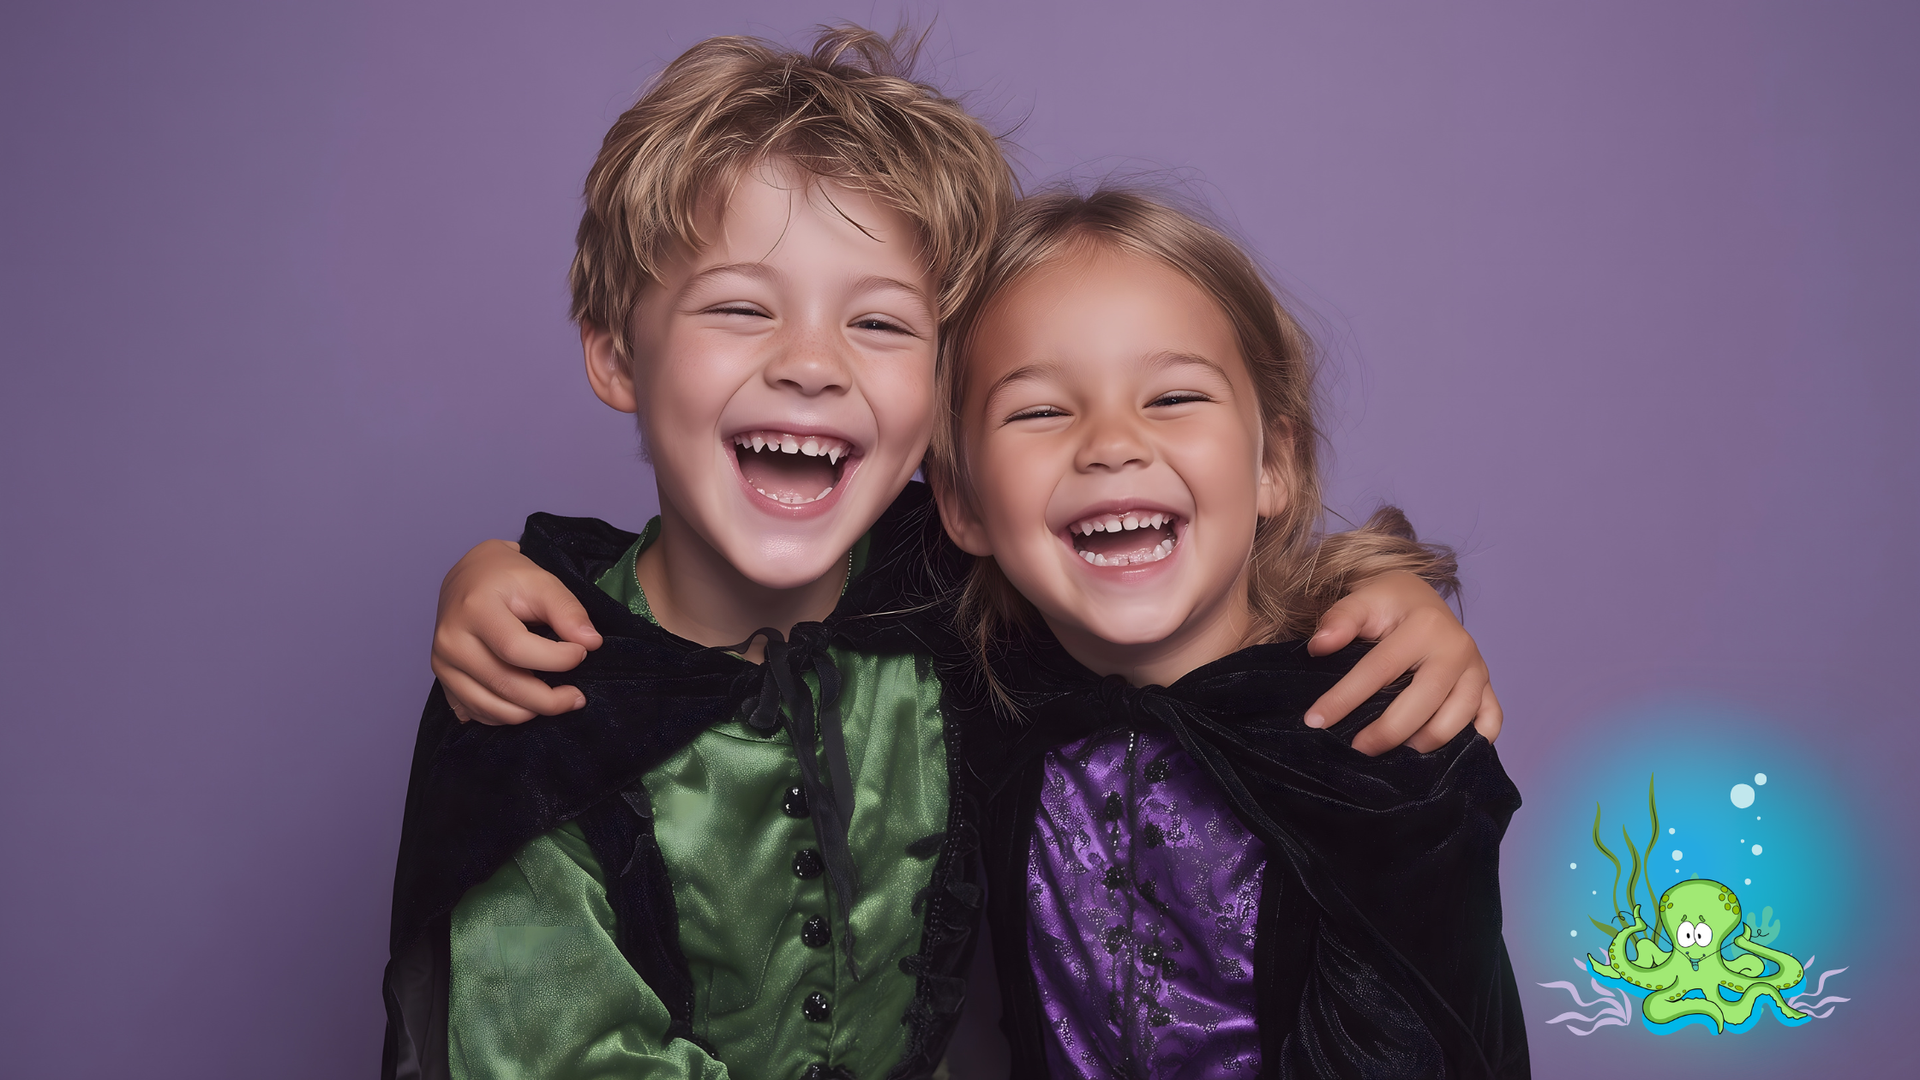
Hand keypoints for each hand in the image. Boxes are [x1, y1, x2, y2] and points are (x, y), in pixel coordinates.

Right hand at [429, 540, 603, 724]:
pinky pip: (479, 714)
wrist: (469, 579)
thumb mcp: (542, 582)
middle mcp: (451, 641)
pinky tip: (530, 701)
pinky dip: (510, 715)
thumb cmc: (507, 579)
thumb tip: (591, 643)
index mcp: (474, 609)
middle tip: (577, 696)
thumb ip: (568, 611)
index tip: (581, 654)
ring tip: (559, 699)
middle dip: (549, 699)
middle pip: (504, 684)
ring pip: (492, 708)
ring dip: (532, 712)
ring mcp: (443, 665)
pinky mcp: (444, 682)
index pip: (515, 648)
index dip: (555, 659)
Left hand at [1302, 571, 1501, 754]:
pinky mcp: (1488, 685)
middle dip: (1387, 732)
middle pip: (1424, 701)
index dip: (1344, 698)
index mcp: (1425, 625)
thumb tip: (1319, 646)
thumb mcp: (1362, 599)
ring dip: (1426, 742)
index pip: (1379, 670)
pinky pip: (1491, 721)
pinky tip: (1441, 754)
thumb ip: (1339, 619)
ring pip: (1459, 718)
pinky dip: (1474, 741)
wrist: (1421, 598)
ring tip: (1395, 755)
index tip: (1315, 721)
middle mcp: (1458, 648)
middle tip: (1357, 750)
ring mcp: (1477, 669)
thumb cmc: (1389, 603)